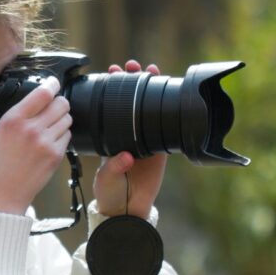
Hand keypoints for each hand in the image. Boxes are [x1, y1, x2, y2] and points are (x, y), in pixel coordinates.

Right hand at [0, 77, 71, 215]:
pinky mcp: (55, 156)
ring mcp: (45, 143)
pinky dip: (62, 135)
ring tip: (51, 125)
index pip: (42, 93)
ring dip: (62, 119)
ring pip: (67, 119)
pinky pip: (68, 136)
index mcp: (12, 120)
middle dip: (59, 102)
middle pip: (61, 103)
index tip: (53, 83)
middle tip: (53, 107)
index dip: (52, 85)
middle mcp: (31, 129)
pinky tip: (50, 140)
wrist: (0, 197)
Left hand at [93, 60, 167, 218]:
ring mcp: (145, 140)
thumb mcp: (106, 178)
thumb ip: (114, 167)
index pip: (110, 107)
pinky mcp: (161, 150)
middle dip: (132, 81)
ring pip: (148, 109)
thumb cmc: (110, 192)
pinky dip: (168, 112)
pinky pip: (166, 128)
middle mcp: (127, 134)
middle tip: (131, 65)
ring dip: (150, 89)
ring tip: (151, 69)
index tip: (112, 71)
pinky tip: (169, 96)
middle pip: (130, 102)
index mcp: (110, 136)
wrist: (127, 209)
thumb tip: (126, 157)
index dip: (112, 89)